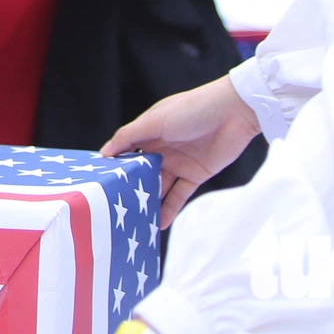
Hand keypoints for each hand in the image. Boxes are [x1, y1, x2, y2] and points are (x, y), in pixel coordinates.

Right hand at [102, 76, 259, 226]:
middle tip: (116, 209)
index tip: (100, 184)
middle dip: (131, 189)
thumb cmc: (191, 109)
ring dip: (149, 202)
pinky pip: (179, 195)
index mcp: (148, 132)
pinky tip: (159, 223)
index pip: (126, 152)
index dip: (115, 167)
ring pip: (159, 186)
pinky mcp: (196, 175)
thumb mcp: (154, 120)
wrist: (233, 113)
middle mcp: (160, 148)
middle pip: (142, 173)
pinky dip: (170, 209)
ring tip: (135, 221)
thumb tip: (104, 153)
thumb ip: (128, 136)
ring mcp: (178, 163)